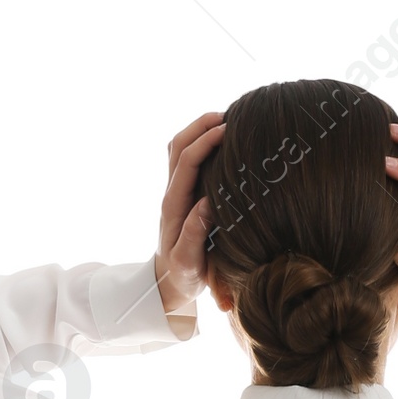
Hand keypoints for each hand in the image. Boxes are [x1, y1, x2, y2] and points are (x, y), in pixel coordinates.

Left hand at [155, 111, 226, 325]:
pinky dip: (201, 141)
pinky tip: (220, 140)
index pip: (187, 161)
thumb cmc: (182, 276)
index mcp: (174, 205)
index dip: (205, 142)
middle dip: (201, 125)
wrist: (168, 283)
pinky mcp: (183, 193)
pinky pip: (187, 158)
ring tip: (225, 119)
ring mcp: (176, 190)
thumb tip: (206, 204)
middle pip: (179, 144)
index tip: (228, 131)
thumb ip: (194, 235)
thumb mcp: (188, 263)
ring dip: (199, 128)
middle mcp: (172, 192)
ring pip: (180, 147)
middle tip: (229, 115)